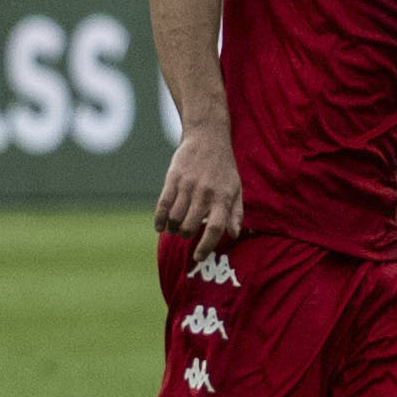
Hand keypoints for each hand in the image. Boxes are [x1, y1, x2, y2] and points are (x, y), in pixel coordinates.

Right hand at [153, 122, 241, 256]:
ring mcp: (188, 186)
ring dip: (173, 228)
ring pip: (175, 217)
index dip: (206, 246)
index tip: (199, 257)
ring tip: (176, 228)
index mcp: (224, 198)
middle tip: (187, 235)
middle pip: (192, 226)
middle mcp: (206, 193)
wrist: (208, 138)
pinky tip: (159, 227)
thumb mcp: (237, 189)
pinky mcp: (173, 179)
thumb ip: (236, 213)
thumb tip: (235, 235)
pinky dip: (159, 219)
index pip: (216, 228)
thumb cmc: (224, 168)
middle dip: (187, 236)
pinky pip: (163, 204)